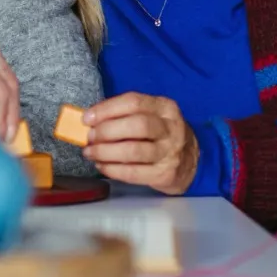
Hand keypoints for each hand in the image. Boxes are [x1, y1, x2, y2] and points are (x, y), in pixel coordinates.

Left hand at [83, 93, 197, 194]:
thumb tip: (88, 120)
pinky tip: (102, 166)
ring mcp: (170, 153)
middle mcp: (171, 129)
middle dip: (107, 131)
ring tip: (90, 153)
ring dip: (105, 152)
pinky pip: (134, 173)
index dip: (106, 109)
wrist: (190, 162)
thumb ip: (123, 115)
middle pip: (137, 125)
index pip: (133, 102)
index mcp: (164, 108)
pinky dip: (112, 170)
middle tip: (90, 137)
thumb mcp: (150, 116)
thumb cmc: (159, 134)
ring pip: (134, 151)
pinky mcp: (166, 174)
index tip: (86, 118)